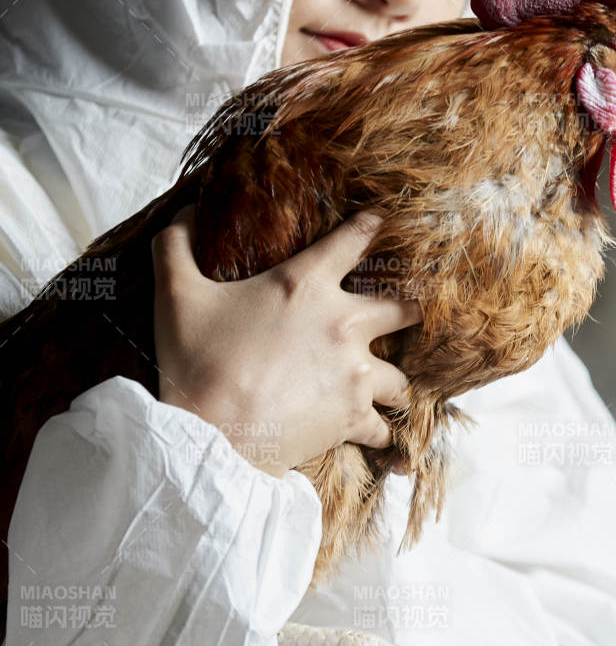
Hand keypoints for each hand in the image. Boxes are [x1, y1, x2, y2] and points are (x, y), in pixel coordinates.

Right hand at [151, 205, 419, 476]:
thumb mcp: (174, 296)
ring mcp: (356, 373)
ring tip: (388, 390)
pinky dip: (378, 432)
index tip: (384, 220)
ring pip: (401, 378)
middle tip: (411, 314)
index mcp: (305, 284)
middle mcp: (344, 323)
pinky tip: (373, 434)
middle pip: (404, 308)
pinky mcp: (355, 416)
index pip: (354, 239)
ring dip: (394, 384)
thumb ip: (175, 247)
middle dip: (411, 311)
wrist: (213, 435)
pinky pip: (383, 428)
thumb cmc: (195, 364)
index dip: (372, 226)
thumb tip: (184, 210)